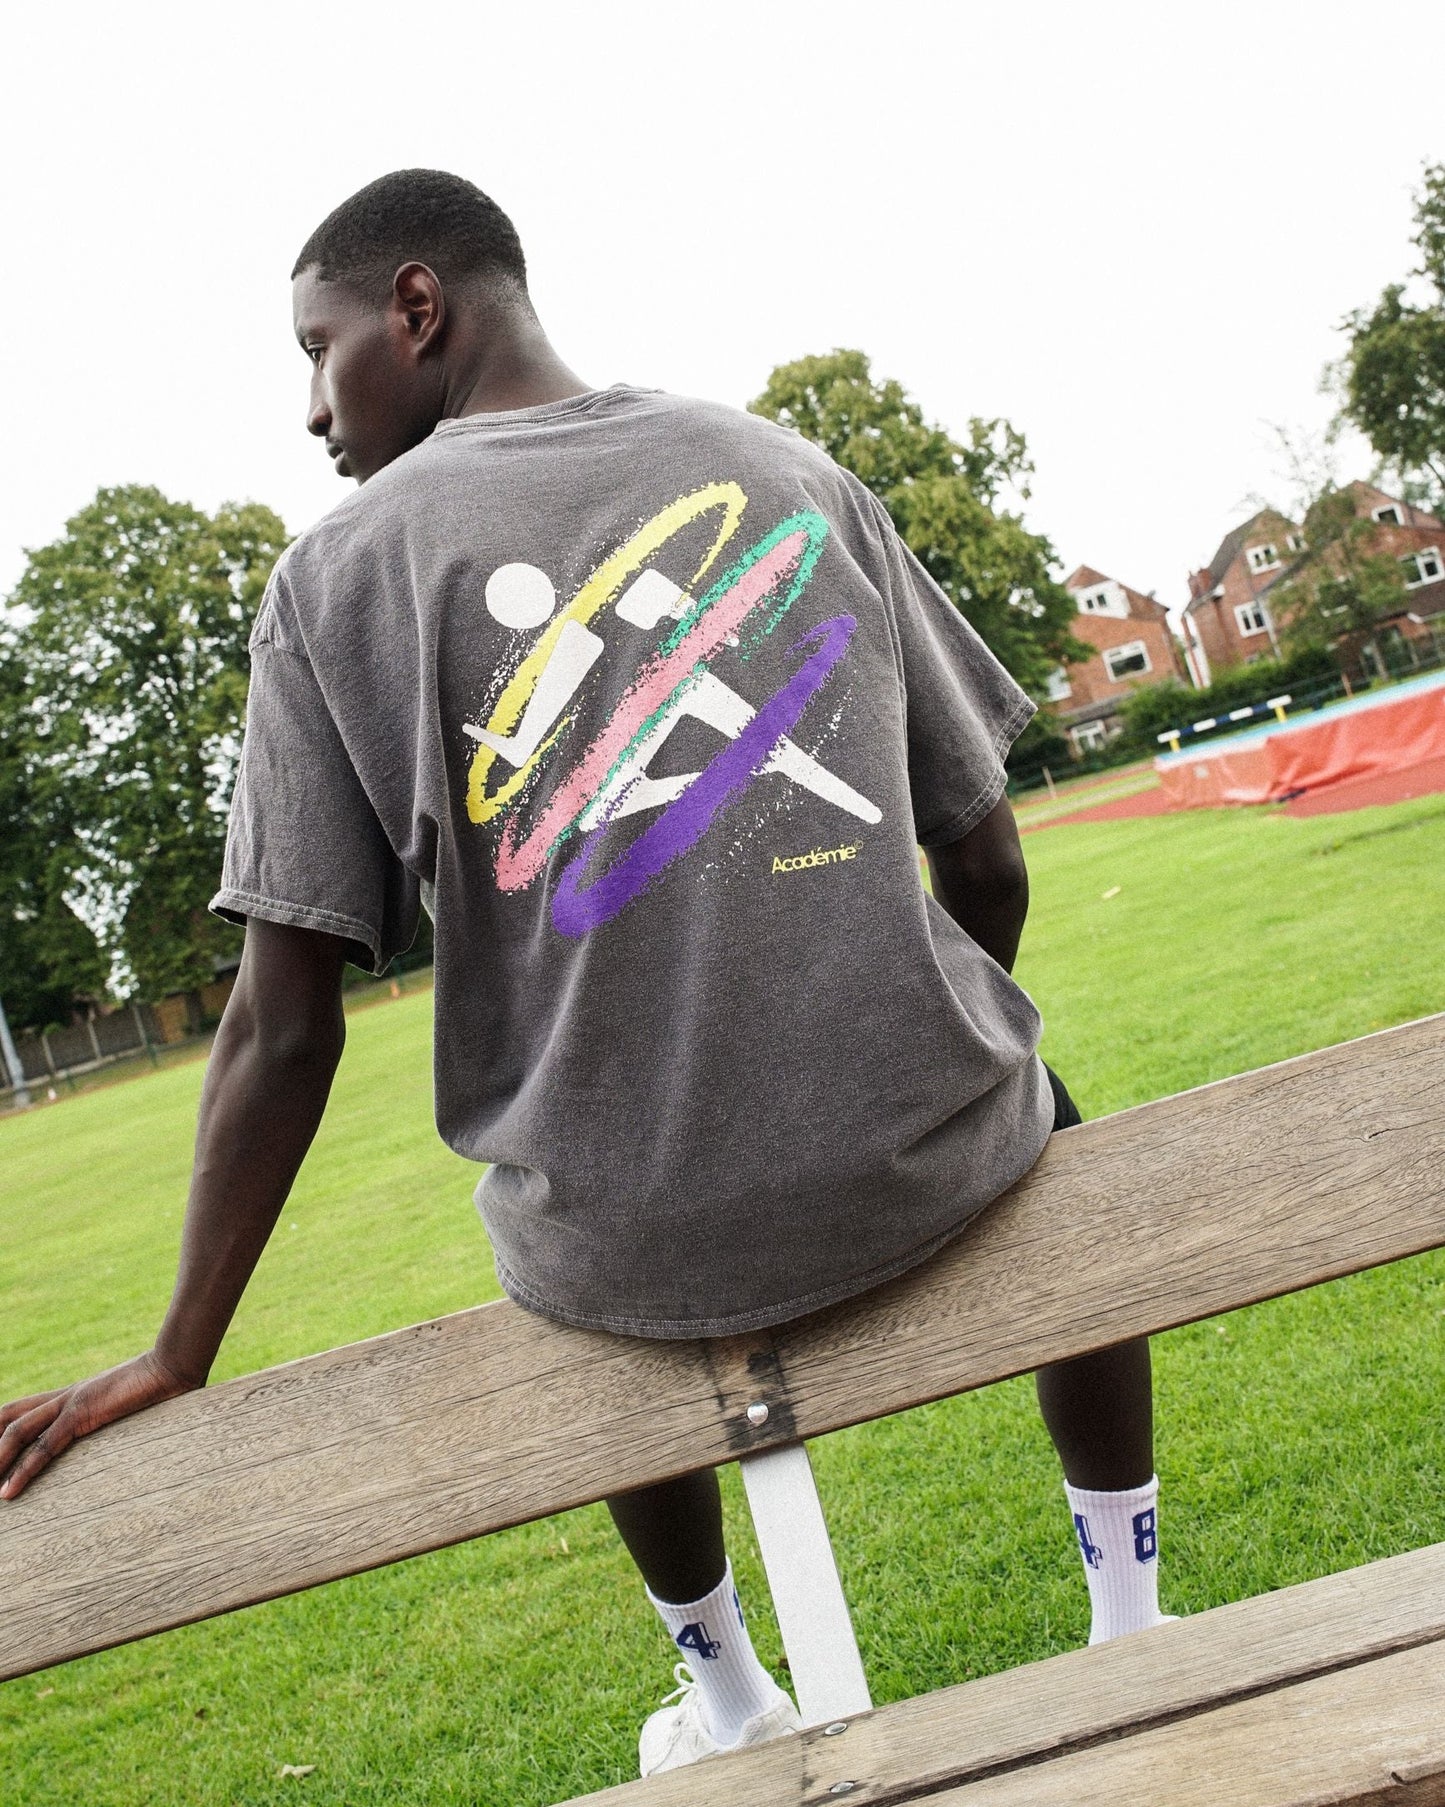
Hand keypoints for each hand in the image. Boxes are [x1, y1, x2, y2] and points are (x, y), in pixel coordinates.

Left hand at [0, 1350, 196, 1499]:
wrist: (174, 1367)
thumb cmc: (160, 1387)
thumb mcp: (127, 1406)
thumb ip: (116, 1416)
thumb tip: (125, 1434)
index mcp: (70, 1395)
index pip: (19, 1411)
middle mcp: (63, 1397)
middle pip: (8, 1417)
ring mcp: (70, 1402)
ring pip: (16, 1432)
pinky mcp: (82, 1412)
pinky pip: (44, 1446)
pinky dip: (23, 1470)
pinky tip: (8, 1493)